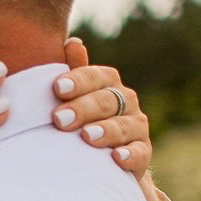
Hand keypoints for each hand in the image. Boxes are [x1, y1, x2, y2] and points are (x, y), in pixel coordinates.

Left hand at [51, 36, 151, 176]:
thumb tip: (73, 43)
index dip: (77, 81)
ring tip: (86, 137)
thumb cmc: (78, 119)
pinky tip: (116, 158)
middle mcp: (125, 99)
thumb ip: (73, 71)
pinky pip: (140, 152)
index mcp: (106, 82)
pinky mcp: (143, 151)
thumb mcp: (71, 96)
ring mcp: (136, 125)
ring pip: (123, 125)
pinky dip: (130, 155)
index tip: (57, 88)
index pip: (94, 76)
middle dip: (83, 109)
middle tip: (60, 119)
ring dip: (105, 131)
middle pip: (106, 100)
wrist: (97, 158)